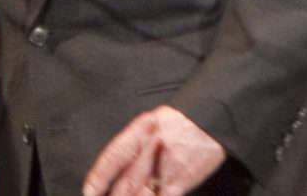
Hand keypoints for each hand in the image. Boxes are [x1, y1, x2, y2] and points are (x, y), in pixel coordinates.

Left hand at [83, 106, 226, 195]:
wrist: (216, 119)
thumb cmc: (185, 122)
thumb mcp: (156, 122)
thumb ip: (138, 143)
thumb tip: (121, 167)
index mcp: (142, 128)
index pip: (113, 155)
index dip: (99, 176)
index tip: (89, 191)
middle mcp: (152, 145)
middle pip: (126, 180)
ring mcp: (167, 164)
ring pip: (141, 193)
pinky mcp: (182, 178)